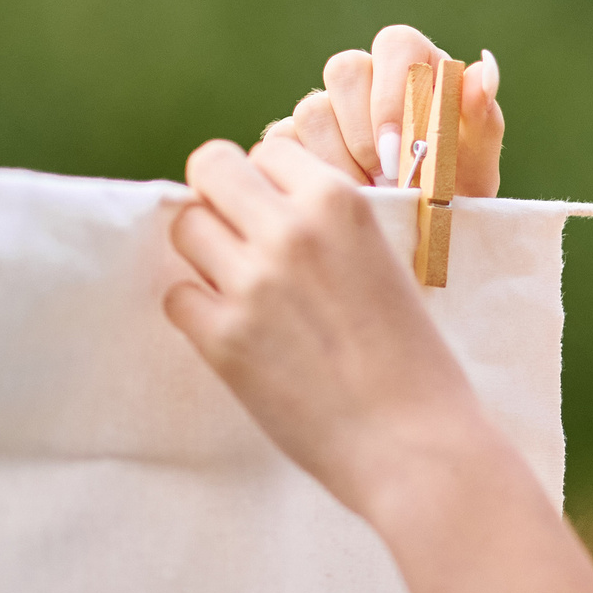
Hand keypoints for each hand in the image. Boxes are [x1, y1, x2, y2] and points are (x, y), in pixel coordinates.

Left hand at [164, 135, 489, 520]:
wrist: (414, 442)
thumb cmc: (415, 360)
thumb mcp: (387, 264)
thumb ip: (332, 230)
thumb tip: (271, 210)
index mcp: (342, 203)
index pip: (269, 150)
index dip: (266, 180)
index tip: (275, 210)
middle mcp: (292, 230)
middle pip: (211, 167)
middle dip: (218, 196)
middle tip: (236, 235)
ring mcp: (253, 283)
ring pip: (185, 228)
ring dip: (204, 252)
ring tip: (236, 286)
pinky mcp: (225, 338)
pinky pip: (177, 296)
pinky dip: (197, 310)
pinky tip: (234, 330)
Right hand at [264, 24, 505, 195]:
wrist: (424, 234)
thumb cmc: (456, 191)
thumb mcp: (475, 162)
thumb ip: (481, 116)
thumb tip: (484, 69)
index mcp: (416, 66)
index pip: (395, 44)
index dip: (393, 89)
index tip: (402, 145)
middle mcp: (367, 78)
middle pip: (345, 69)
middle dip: (365, 131)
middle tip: (388, 175)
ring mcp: (328, 106)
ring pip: (312, 109)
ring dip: (342, 159)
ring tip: (374, 193)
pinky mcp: (296, 138)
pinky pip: (285, 141)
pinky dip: (315, 172)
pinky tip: (346, 194)